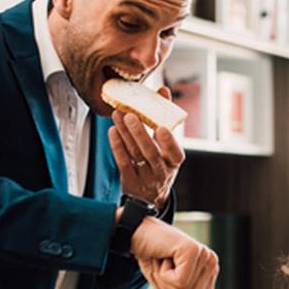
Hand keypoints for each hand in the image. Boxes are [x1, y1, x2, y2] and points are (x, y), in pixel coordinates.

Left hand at [109, 87, 184, 208]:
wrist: (148, 198)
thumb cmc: (160, 164)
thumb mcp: (168, 148)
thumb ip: (165, 119)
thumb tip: (163, 90)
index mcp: (174, 162)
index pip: (175, 153)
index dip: (169, 142)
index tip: (162, 128)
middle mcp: (162, 172)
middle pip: (150, 152)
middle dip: (140, 133)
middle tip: (131, 115)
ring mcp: (145, 178)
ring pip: (135, 154)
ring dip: (125, 134)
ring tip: (118, 115)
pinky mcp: (130, 180)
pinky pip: (123, 161)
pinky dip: (117, 146)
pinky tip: (113, 131)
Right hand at [129, 216, 217, 288]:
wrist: (136, 234)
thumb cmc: (153, 258)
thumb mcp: (165, 287)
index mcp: (210, 272)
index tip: (168, 277)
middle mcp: (212, 263)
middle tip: (164, 268)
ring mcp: (205, 256)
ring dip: (165, 281)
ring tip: (164, 261)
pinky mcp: (193, 251)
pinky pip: (179, 282)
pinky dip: (164, 273)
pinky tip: (164, 256)